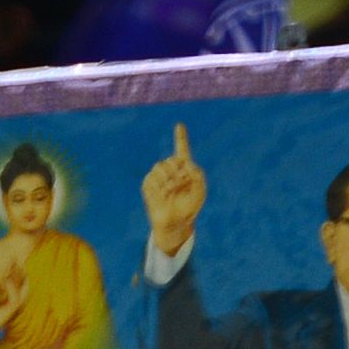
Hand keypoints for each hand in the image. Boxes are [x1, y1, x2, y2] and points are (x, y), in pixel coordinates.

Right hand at [143, 124, 205, 256]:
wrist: (175, 223)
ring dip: (167, 180)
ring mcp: (158, 177)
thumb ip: (198, 174)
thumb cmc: (189, 208)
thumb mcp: (200, 191)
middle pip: (171, 160)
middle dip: (176, 172)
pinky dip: (158, 187)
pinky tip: (162, 196)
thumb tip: (185, 162)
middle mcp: (171, 170)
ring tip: (171, 192)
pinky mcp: (148, 184)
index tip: (179, 125)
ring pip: (159, 167)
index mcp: (184, 169)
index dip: (181, 137)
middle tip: (180, 185)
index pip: (182, 150)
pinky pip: (151, 178)